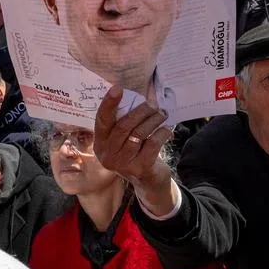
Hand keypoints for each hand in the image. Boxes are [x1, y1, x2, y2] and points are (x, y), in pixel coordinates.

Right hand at [94, 86, 174, 215]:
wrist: (149, 180)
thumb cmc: (137, 152)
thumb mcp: (125, 139)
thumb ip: (124, 122)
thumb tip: (136, 96)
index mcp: (101, 143)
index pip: (102, 120)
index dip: (109, 103)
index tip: (118, 88)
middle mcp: (107, 155)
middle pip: (123, 126)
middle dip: (140, 111)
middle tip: (153, 105)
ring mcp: (122, 164)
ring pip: (139, 134)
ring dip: (153, 120)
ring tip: (162, 114)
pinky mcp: (139, 169)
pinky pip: (152, 144)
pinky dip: (161, 133)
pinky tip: (167, 129)